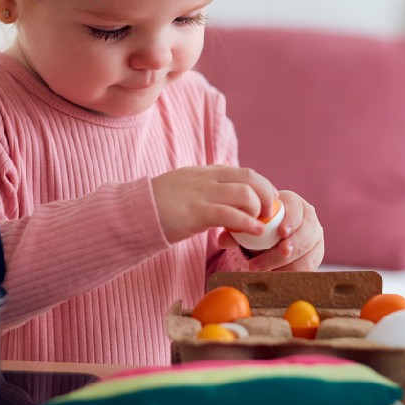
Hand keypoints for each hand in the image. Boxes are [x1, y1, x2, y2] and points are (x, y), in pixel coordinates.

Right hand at [152, 165, 278, 244]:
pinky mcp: (195, 212)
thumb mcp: (187, 190)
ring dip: (259, 210)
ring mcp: (201, 194)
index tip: (269, 202)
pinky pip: (228, 213)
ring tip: (261, 225)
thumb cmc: (159, 206)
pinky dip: (248, 222)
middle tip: (270, 214)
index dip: (262, 187)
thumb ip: (207, 192)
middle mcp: (207, 178)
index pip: (244, 172)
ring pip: (244, 193)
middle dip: (267, 195)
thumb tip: (227, 205)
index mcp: (206, 173)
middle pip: (250, 178)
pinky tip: (256, 232)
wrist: (133, 211)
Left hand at [219, 189, 323, 271]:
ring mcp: (315, 236)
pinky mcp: (316, 253)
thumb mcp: (249, 224)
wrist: (272, 236)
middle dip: (294, 243)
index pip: (296, 209)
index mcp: (293, 203)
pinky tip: (279, 275)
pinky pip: (309, 264)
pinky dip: (294, 271)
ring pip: (308, 250)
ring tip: (271, 269)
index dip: (291, 220)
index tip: (281, 233)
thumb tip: (223, 240)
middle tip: (281, 252)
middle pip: (306, 231)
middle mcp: (309, 217)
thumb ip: (236, 230)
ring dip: (290, 261)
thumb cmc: (260, 226)